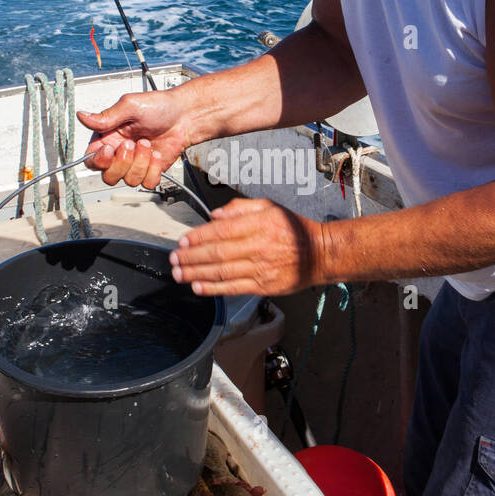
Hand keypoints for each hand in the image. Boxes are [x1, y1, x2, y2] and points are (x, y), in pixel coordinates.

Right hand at [77, 89, 191, 189]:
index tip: (111, 148)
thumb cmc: (159, 106)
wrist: (184, 115)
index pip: (91, 159)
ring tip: (148, 143)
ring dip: (141, 162)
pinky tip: (157, 154)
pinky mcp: (150, 171)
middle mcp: (120, 153)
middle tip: (132, 143)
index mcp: (108, 137)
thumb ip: (106, 116)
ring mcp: (135, 164)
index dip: (99, 160)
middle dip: (122, 163)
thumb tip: (82, 116)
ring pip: (129, 180)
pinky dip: (153, 170)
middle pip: (108, 176)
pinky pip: (147, 183)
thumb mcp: (129, 106)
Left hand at [168, 197, 328, 295]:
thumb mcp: (270, 207)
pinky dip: (214, 288)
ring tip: (178, 273)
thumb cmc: (294, 228)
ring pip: (222, 272)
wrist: (320, 253)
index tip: (182, 240)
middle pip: (217, 253)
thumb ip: (241, 208)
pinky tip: (198, 286)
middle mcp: (259, 246)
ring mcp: (261, 268)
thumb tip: (215, 215)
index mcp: (259, 224)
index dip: (198, 237)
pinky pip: (234, 288)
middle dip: (191, 257)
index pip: (221, 231)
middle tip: (173, 258)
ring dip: (196, 273)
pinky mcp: (264, 286)